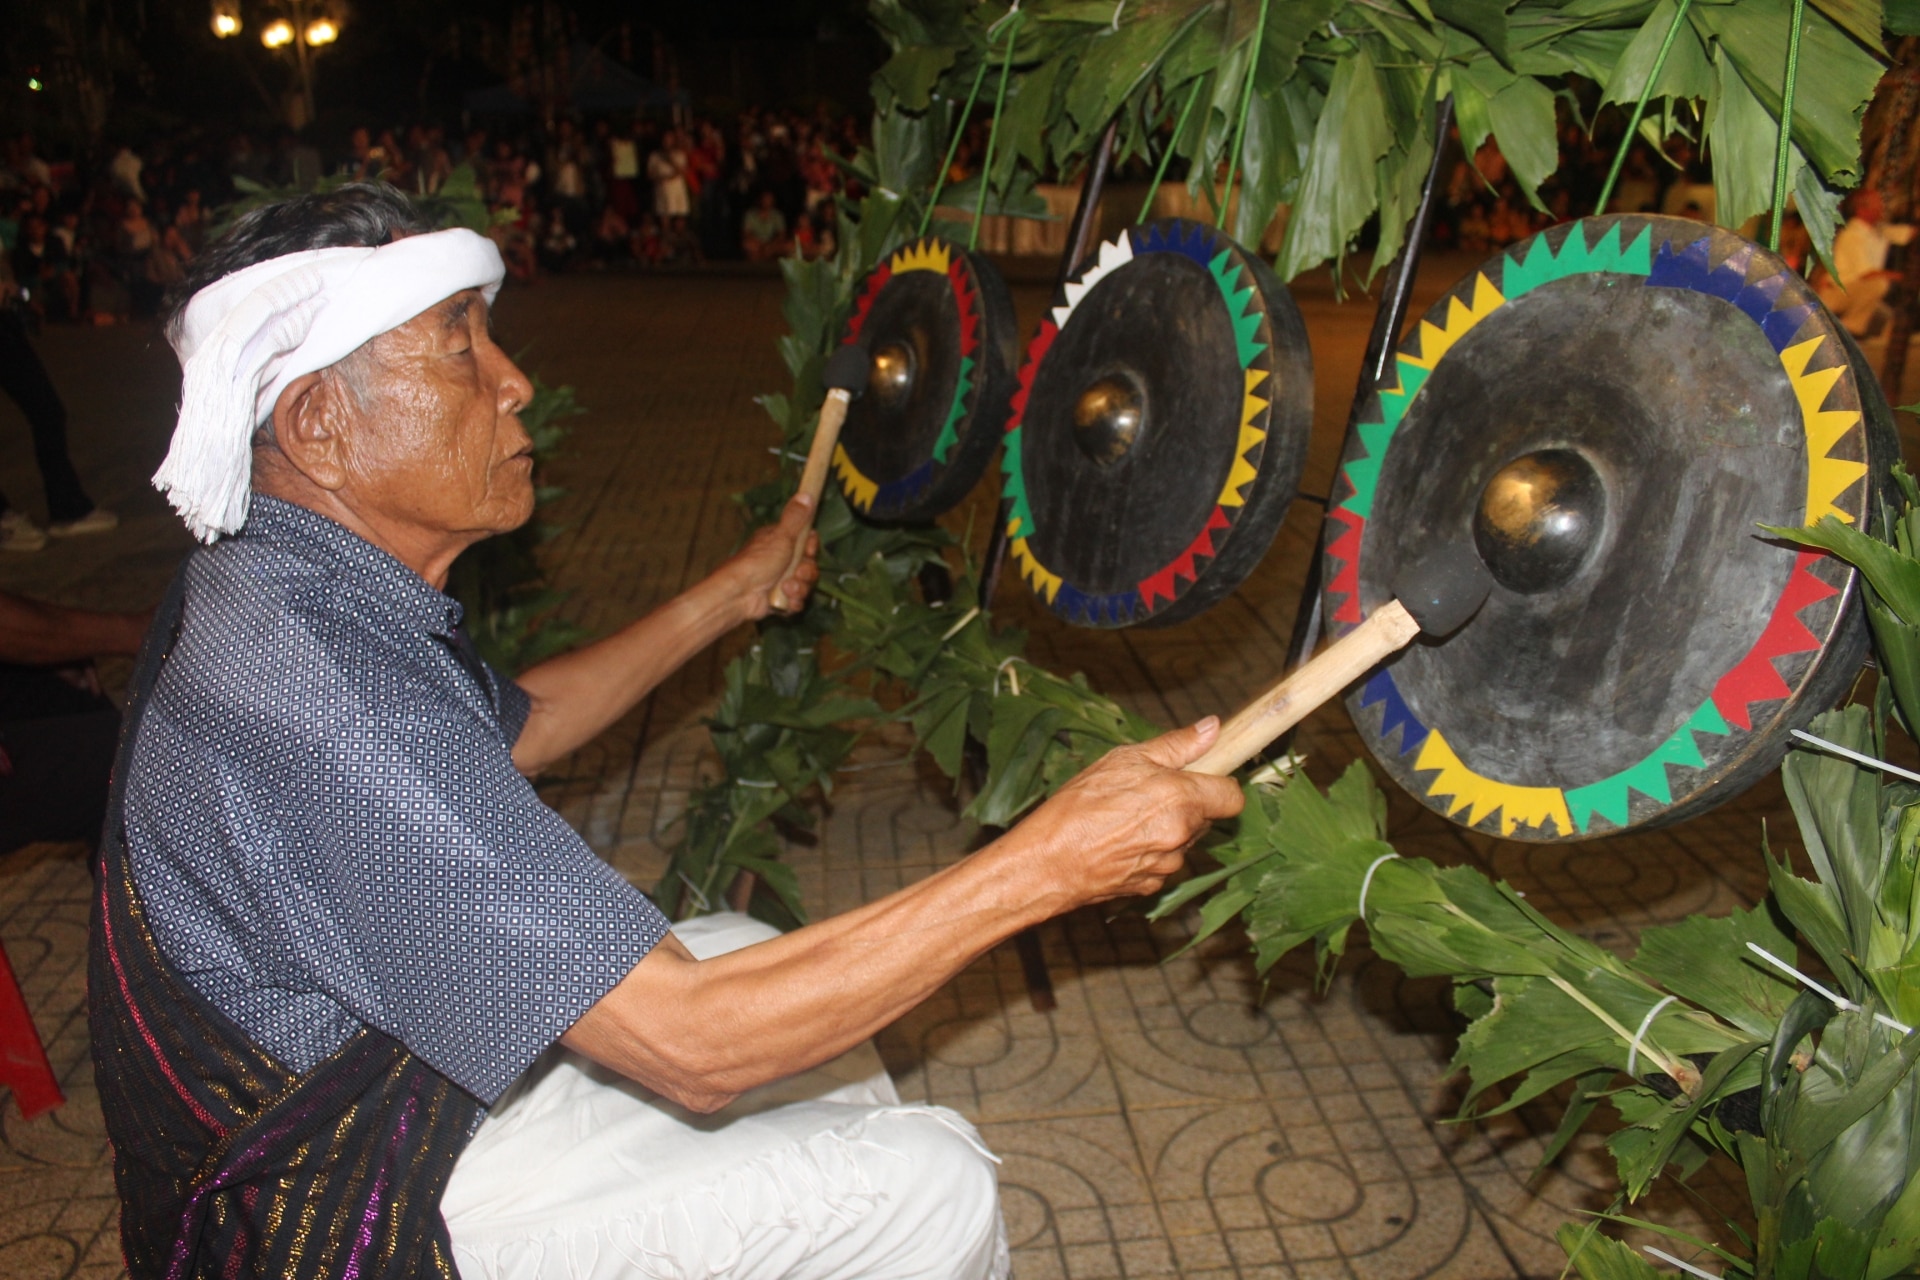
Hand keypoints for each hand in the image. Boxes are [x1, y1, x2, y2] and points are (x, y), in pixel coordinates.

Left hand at [721, 493, 819, 619]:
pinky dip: (793, 601)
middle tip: (796, 572)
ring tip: (786, 587)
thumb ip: (796, 517)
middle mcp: (781, 560)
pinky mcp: (780, 599)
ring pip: (805, 584)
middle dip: (806, 572)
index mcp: (779, 541)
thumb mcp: (780, 535)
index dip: (810, 547)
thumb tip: (806, 493)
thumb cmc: (758, 562)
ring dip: (799, 588)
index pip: (806, 541)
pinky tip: (784, 599)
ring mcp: (780, 580)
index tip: (807, 549)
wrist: (740, 594)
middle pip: (809, 565)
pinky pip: (798, 600)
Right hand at [1009, 718, 1244, 911]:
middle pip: (1205, 818)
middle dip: (1186, 804)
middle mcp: (1182, 836)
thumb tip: (1212, 727)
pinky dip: (1147, 853)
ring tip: (1123, 819)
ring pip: (1182, 841)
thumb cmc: (1079, 806)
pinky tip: (1117, 843)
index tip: (1200, 776)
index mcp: (1182, 800)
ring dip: (1165, 829)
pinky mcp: (1151, 886)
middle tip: (1147, 792)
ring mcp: (1168, 866)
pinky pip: (1161, 863)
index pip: (1232, 797)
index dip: (1218, 783)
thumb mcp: (1123, 760)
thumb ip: (1175, 745)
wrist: (1047, 863)